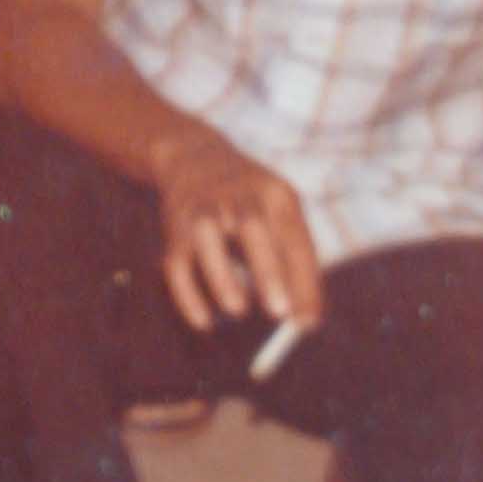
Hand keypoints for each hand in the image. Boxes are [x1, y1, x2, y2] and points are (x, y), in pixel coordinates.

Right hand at [151, 123, 320, 339]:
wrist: (194, 158)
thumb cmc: (252, 204)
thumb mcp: (280, 217)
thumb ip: (297, 267)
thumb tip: (306, 323)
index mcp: (272, 192)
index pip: (292, 235)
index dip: (303, 279)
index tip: (308, 320)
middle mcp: (235, 194)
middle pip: (251, 226)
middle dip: (266, 270)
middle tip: (279, 313)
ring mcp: (201, 208)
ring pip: (206, 237)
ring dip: (221, 275)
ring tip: (238, 310)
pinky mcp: (175, 228)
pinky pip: (177, 263)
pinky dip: (187, 295)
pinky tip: (204, 322)